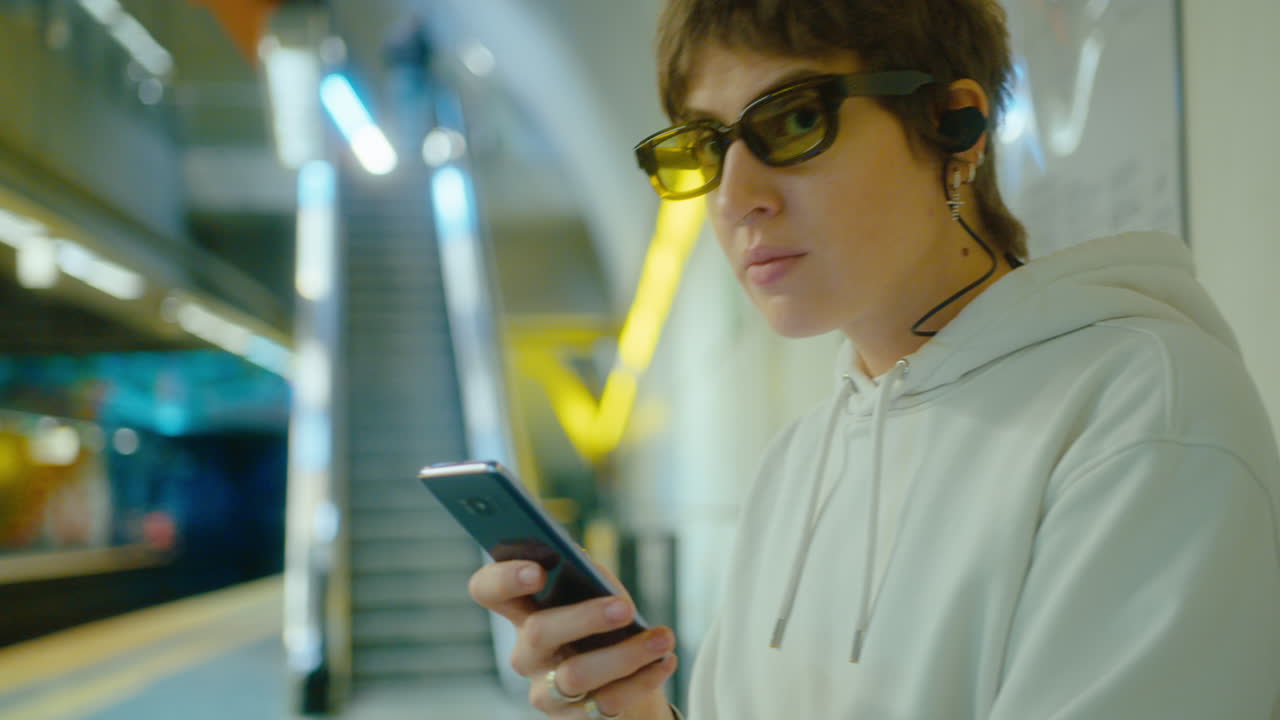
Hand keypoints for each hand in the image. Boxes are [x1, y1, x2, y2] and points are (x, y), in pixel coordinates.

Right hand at [469, 559, 677, 718]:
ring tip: (662, 638)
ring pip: (575, 675)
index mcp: (522, 610)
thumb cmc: (603, 620)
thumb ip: (582, 572)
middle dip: (584, 617)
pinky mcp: (570, 719)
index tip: (538, 571)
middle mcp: (526, 651)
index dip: (504, 579)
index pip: (488, 590)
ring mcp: (544, 689)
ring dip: (626, 654)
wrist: (624, 676)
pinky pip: (603, 704)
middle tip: (624, 606)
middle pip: (538, 631)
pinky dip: (641, 680)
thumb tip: (578, 560)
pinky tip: (664, 661)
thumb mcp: (594, 590)